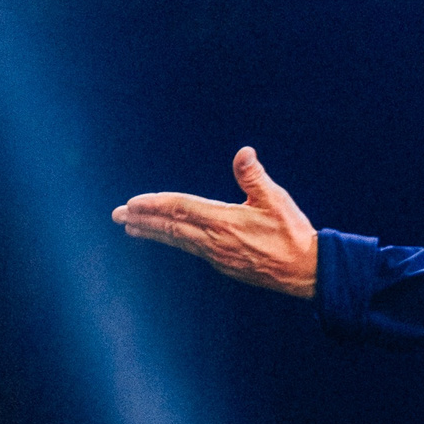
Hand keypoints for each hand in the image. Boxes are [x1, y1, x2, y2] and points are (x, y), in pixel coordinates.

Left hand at [113, 148, 320, 297]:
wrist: (306, 271)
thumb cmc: (293, 233)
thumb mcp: (275, 199)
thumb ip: (254, 177)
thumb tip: (243, 153)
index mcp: (224, 222)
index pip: (180, 209)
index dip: (154, 204)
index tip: (131, 203)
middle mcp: (215, 241)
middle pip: (170, 227)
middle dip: (141, 220)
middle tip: (116, 216)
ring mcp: (218, 256)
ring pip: (178, 241)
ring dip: (153, 232)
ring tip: (131, 228)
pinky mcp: (225, 266)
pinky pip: (191, 250)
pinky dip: (174, 242)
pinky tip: (169, 238)